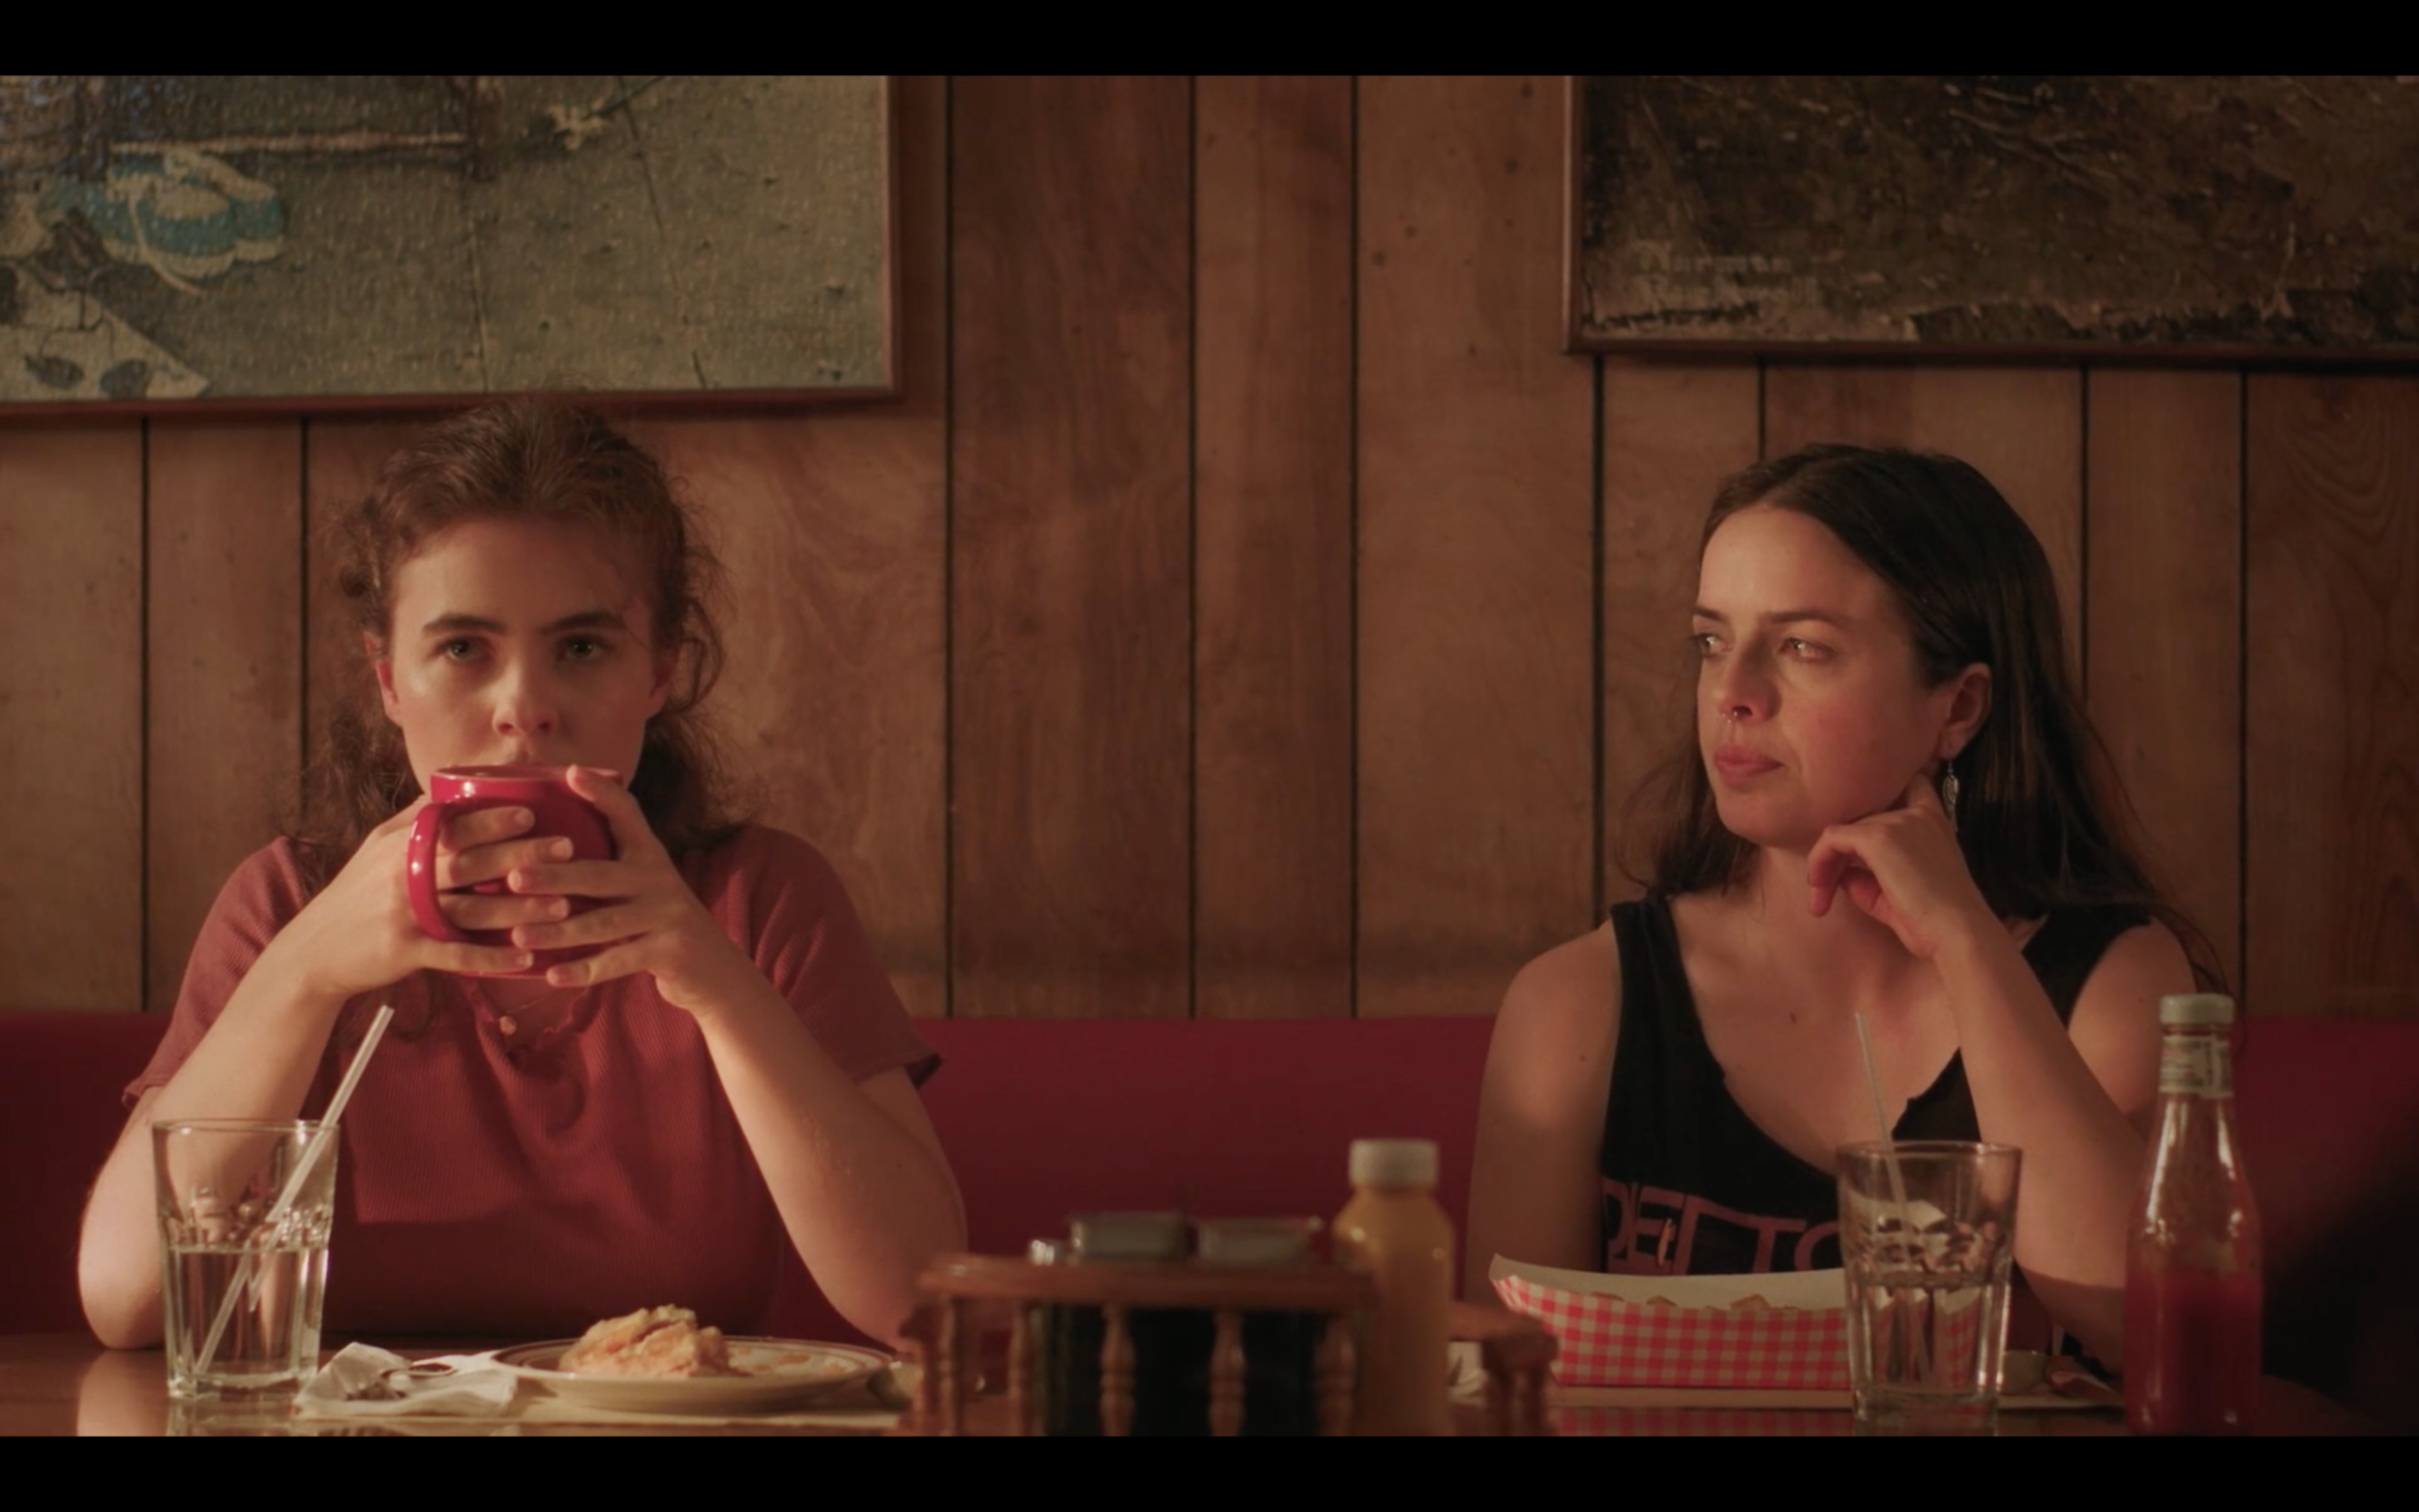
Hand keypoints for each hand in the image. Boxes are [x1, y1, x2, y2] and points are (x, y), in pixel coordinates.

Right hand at [281, 801, 559, 998]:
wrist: (314, 950)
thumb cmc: (355, 894)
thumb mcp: (376, 848)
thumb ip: (414, 818)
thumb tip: (448, 782)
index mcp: (401, 847)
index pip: (451, 826)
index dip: (491, 818)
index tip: (531, 811)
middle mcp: (403, 876)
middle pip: (469, 862)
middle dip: (519, 854)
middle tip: (565, 848)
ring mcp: (405, 914)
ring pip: (471, 909)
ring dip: (519, 907)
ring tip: (563, 904)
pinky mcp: (405, 950)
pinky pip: (455, 954)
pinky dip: (491, 958)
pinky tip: (526, 959)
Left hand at [501, 766, 758, 1014]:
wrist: (713, 968)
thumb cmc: (657, 922)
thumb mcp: (641, 885)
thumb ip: (605, 866)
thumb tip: (539, 850)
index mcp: (649, 856)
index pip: (627, 814)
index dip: (601, 793)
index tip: (570, 772)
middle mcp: (659, 879)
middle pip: (600, 875)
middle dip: (555, 876)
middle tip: (513, 877)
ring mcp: (668, 915)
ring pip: (604, 923)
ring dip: (558, 931)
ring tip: (518, 936)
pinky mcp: (670, 951)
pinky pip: (618, 961)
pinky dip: (583, 971)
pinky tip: (550, 975)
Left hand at [1803, 771, 1996, 961]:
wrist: (1957, 934)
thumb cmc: (1933, 922)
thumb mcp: (1894, 894)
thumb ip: (1866, 878)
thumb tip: (1837, 873)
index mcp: (1932, 822)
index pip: (1907, 787)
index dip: (1881, 800)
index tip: (1858, 836)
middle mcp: (1917, 814)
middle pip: (1861, 820)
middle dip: (1840, 856)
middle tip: (1824, 893)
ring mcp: (1898, 822)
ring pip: (1843, 832)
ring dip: (1825, 864)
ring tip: (1819, 901)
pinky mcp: (1878, 838)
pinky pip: (1833, 839)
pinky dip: (1819, 861)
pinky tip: (1819, 889)